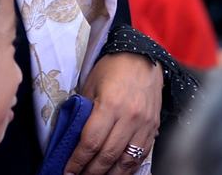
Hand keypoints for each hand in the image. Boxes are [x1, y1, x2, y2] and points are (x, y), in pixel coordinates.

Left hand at [64, 53, 163, 174]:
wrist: (142, 57)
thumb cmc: (112, 68)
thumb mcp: (90, 86)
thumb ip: (84, 113)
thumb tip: (73, 140)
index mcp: (110, 105)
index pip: (91, 142)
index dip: (78, 161)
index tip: (68, 171)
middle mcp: (130, 117)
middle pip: (108, 155)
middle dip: (91, 172)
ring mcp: (145, 124)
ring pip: (126, 161)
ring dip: (109, 174)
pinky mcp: (154, 128)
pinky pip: (141, 155)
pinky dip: (128, 168)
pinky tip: (116, 172)